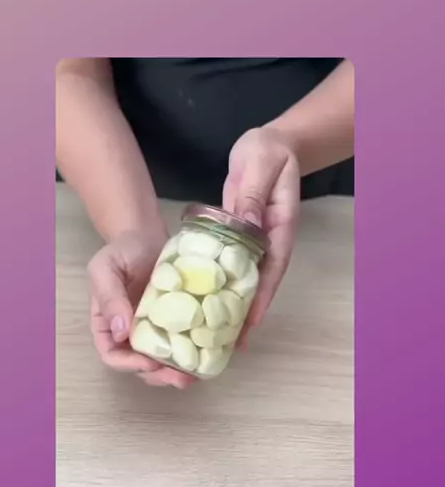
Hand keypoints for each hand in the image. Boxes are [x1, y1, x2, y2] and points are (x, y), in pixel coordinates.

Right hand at [88, 227, 196, 388]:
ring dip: (177, 372)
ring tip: (195, 374)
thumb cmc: (122, 250)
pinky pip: (182, 343)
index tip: (149, 363)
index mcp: (108, 325)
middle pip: (139, 366)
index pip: (112, 355)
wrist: (146, 235)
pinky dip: (193, 353)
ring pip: (162, 361)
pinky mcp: (176, 322)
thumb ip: (110, 298)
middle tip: (180, 377)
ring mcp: (154, 330)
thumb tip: (121, 333)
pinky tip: (206, 355)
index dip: (129, 365)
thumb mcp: (106, 269)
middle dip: (159, 376)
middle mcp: (130, 333)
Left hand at [223, 125, 299, 340]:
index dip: (262, 298)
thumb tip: (248, 224)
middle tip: (230, 344)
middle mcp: (271, 240)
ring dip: (234, 305)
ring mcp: (257, 240)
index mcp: (280, 227)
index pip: (273, 268)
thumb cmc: (267, 152)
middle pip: (261, 283)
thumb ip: (254, 194)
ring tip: (217, 334)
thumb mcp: (260, 166)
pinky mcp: (242, 237)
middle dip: (247, 314)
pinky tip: (207, 300)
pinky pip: (233, 266)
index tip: (250, 323)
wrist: (270, 143)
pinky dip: (222, 284)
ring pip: (247, 279)